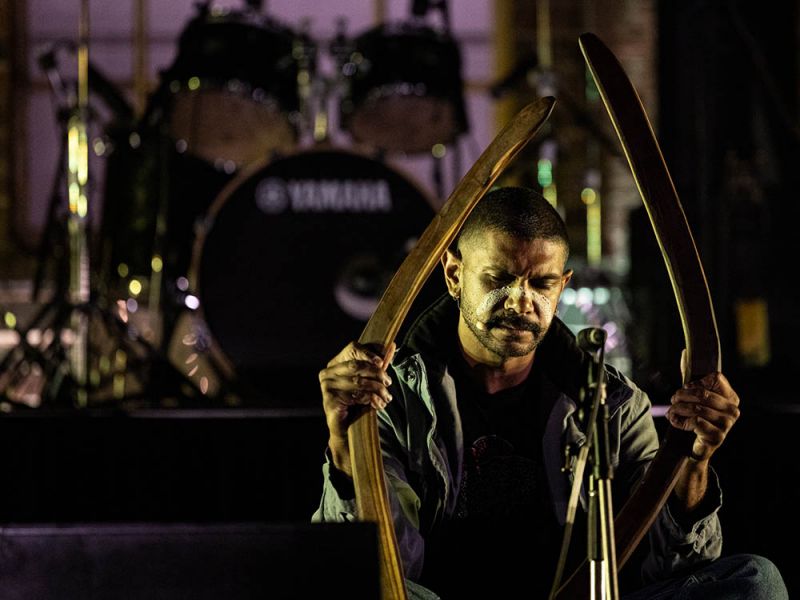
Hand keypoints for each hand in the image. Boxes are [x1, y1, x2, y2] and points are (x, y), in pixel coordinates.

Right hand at [318, 341, 394, 474]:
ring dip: (377, 389)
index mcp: (335, 364)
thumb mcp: (370, 380)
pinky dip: (370, 399)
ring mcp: (326, 387)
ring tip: (386, 397)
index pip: (352, 348)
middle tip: (388, 383)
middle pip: (357, 365)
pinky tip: (376, 404)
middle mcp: (327, 373)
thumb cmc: (357, 402)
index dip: (368, 352)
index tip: (381, 362)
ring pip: (359, 381)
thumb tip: (392, 345)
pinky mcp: (330, 400)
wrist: (348, 428)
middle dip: (377, 374)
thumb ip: (378, 364)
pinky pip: (356, 395)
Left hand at [667, 371, 739, 461]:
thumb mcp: (695, 396)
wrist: (698, 445)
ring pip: (696, 408)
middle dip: (682, 395)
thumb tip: (685, 352)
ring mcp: (727, 424)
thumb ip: (691, 375)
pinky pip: (695, 422)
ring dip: (678, 408)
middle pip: (702, 393)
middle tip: (673, 399)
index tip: (686, 388)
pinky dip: (680, 420)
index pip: (716, 378)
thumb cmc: (698, 417)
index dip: (696, 382)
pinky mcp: (717, 437)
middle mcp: (733, 410)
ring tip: (672, 410)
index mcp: (731, 397)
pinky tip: (676, 421)